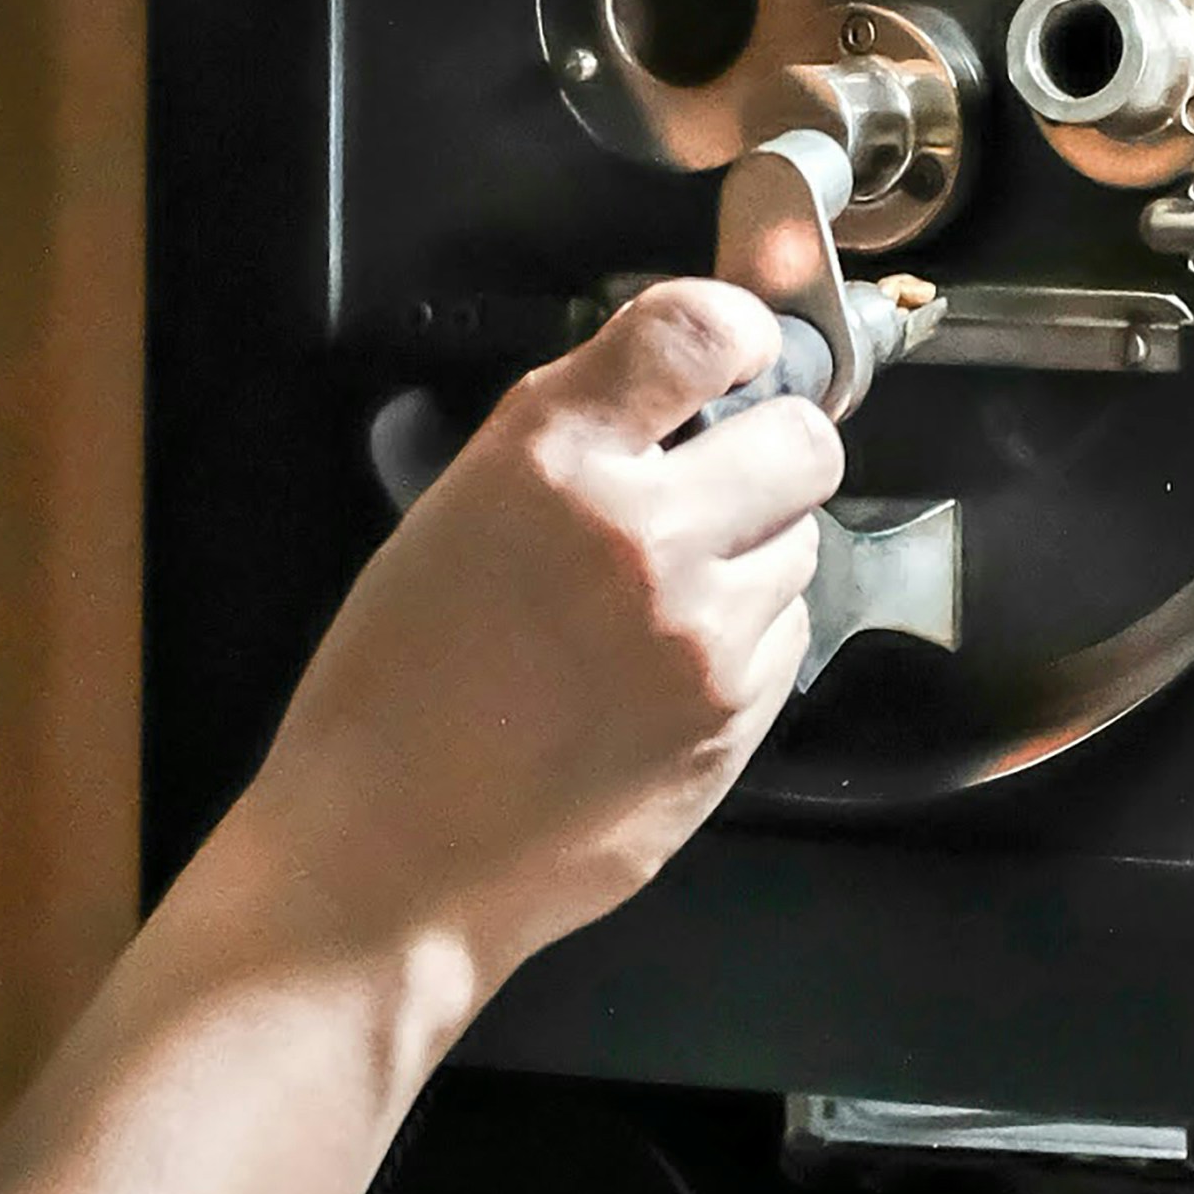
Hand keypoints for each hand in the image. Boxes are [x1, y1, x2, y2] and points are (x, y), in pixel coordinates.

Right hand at [242, 282, 847, 1001]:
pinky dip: (744, 638)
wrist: (392, 863)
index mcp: (550, 463)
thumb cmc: (390, 696)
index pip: (704, 329)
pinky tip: (659, 672)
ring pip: (801, 543)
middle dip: (769, 451)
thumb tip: (664, 389)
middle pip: (803, 440)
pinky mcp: (737, 719)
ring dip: (752, 553)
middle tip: (715, 484)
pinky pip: (785, 636)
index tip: (735, 353)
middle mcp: (643, 537)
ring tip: (656, 602)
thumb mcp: (443, 520)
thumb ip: (564, 441)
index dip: (738, 332)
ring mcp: (703, 637)